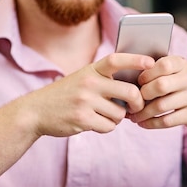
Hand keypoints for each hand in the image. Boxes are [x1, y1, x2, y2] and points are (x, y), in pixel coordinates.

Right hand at [26, 53, 154, 136]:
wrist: (35, 112)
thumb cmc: (64, 95)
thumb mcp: (81, 78)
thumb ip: (104, 79)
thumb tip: (136, 88)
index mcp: (90, 69)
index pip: (116, 59)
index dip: (135, 60)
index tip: (151, 63)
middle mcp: (89, 82)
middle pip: (129, 92)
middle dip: (137, 103)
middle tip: (136, 107)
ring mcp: (85, 101)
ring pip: (120, 113)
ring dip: (117, 118)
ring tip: (104, 115)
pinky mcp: (82, 119)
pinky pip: (108, 126)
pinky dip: (106, 127)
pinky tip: (95, 123)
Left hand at [128, 55, 186, 133]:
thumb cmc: (180, 85)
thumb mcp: (174, 72)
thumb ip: (156, 72)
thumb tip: (124, 79)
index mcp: (182, 64)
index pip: (162, 65)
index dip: (146, 74)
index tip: (138, 83)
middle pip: (160, 86)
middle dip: (142, 96)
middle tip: (132, 102)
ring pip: (162, 106)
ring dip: (143, 113)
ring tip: (133, 116)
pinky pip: (168, 121)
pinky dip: (151, 123)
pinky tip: (143, 123)